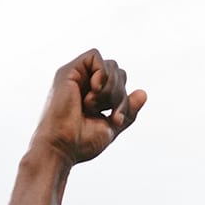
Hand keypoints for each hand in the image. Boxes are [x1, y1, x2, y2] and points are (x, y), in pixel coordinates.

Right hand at [29, 49, 147, 167]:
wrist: (61, 148)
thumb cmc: (80, 143)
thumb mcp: (111, 127)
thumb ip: (127, 111)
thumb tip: (143, 93)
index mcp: (91, 95)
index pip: (119, 82)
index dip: (124, 99)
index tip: (116, 120)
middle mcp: (83, 83)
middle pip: (118, 71)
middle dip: (120, 93)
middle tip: (109, 113)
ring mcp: (75, 76)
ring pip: (111, 65)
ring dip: (111, 88)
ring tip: (94, 106)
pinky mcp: (68, 71)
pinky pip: (95, 56)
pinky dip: (102, 74)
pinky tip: (94, 91)